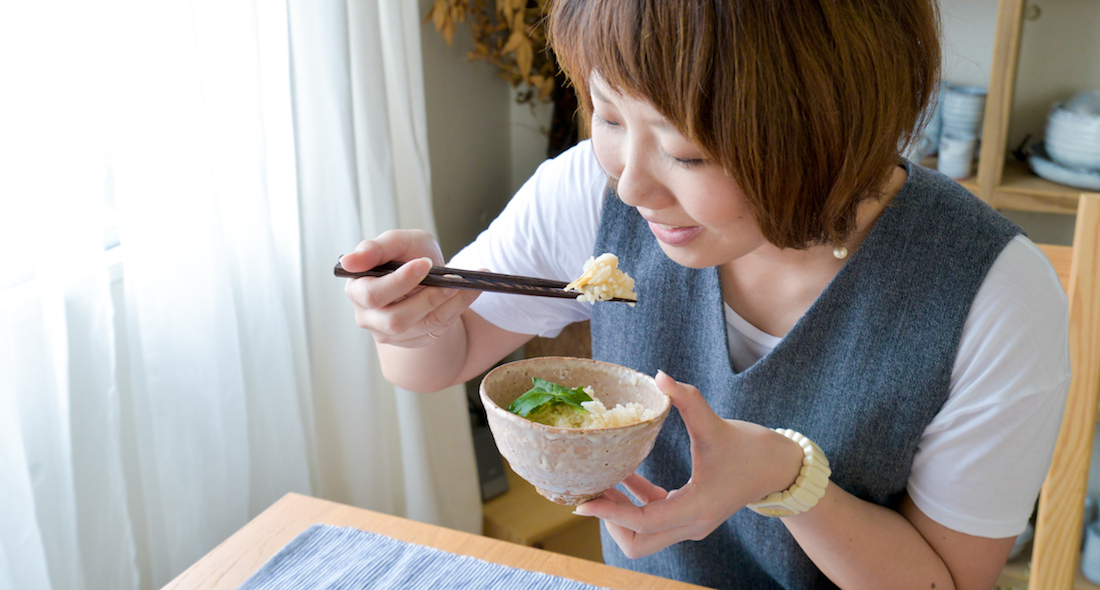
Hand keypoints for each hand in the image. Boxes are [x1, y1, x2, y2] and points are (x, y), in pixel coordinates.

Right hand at [341, 230, 481, 346]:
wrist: (427, 275)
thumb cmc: (407, 255)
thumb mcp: (397, 242)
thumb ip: (376, 247)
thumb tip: (349, 261)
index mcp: (357, 289)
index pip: (373, 295)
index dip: (400, 281)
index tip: (425, 263)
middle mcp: (368, 316)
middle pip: (396, 320)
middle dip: (428, 297)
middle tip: (451, 277)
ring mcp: (389, 333)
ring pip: (421, 326)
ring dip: (448, 303)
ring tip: (466, 283)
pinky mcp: (412, 340)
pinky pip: (437, 330)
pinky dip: (456, 309)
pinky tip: (467, 292)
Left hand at [573, 371, 803, 558]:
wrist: (779, 467)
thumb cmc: (750, 447)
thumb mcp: (716, 423)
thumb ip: (688, 399)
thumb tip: (660, 376)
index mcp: (696, 508)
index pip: (643, 522)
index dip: (611, 513)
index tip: (584, 502)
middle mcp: (691, 525)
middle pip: (638, 543)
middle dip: (612, 521)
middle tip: (594, 489)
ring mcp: (690, 524)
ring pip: (643, 536)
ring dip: (620, 513)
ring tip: (601, 481)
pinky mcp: (690, 515)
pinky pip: (654, 519)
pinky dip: (636, 503)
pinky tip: (625, 475)